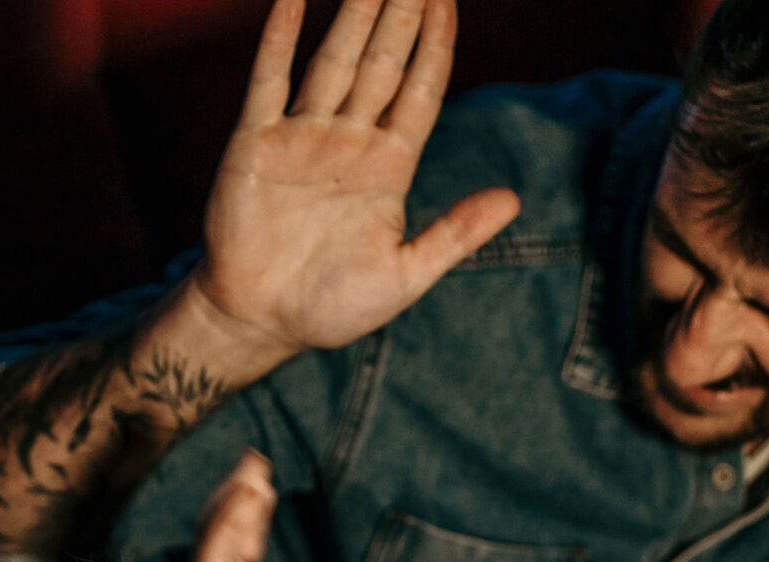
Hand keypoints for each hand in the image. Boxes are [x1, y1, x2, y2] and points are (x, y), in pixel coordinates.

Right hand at [192, 0, 519, 356]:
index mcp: (388, 168)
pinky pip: (269, 79)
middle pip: (383, 61)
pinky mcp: (256, 144)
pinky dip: (279, 36)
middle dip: (402, 11)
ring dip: (353, 12)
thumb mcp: (404, 277)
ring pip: (334, 60)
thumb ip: (454, 234)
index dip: (437, 44)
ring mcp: (303, 137)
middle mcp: (349, 142)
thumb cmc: (334, 307)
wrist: (261, 322)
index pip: (421, 90)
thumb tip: (513, 200)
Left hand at [194, 449, 300, 561]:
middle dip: (233, 498)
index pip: (217, 558)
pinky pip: (233, 543)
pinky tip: (257, 493)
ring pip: (221, 534)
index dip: (232, 521)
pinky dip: (244, 515)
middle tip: (254, 463)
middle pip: (214, 536)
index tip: (253, 489)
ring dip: (237, 498)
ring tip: (255, 464)